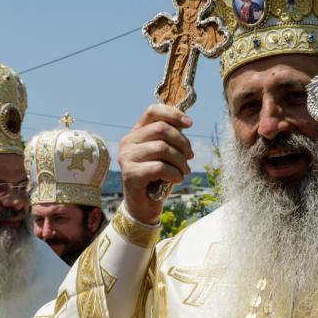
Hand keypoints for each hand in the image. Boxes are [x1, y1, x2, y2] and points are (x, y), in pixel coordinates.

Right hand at [118, 104, 193, 224]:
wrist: (144, 206)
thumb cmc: (157, 178)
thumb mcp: (165, 154)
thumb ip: (170, 137)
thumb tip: (186, 122)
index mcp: (136, 133)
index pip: (152, 112)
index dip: (173, 114)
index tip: (190, 124)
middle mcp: (128, 142)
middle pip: (161, 129)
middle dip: (182, 142)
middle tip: (190, 156)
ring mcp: (127, 158)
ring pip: (162, 148)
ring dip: (180, 160)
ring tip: (184, 170)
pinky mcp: (130, 174)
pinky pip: (159, 167)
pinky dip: (174, 173)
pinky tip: (178, 179)